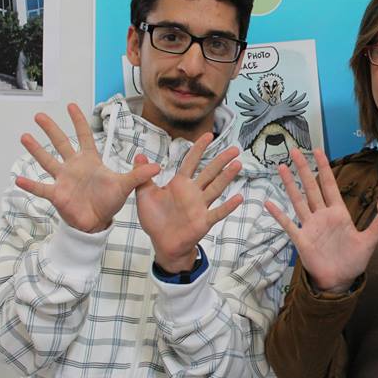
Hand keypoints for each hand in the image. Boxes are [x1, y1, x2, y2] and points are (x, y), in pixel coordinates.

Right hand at [16, 103, 160, 233]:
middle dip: (51, 129)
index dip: (79, 121)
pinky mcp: (57, 194)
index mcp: (90, 161)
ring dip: (36, 150)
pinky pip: (41, 188)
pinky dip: (30, 185)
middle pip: (61, 143)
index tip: (71, 106)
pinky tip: (18, 178)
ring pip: (48, 161)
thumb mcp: (125, 186)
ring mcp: (64, 180)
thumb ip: (139, 175)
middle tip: (39, 115)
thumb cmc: (109, 201)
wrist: (98, 222)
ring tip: (25, 136)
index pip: (84, 136)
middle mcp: (74, 167)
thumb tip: (157, 166)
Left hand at [135, 133, 243, 273]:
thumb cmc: (155, 219)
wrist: (162, 243)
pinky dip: (228, 206)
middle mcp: (193, 192)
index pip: (191, 161)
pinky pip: (218, 212)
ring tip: (237, 165)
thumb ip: (143, 175)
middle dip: (221, 160)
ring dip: (227, 177)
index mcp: (180, 184)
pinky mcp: (203, 221)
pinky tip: (238, 198)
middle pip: (209, 172)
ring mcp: (200, 206)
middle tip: (235, 149)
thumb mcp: (144, 194)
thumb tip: (139, 155)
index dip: (199, 148)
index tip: (209, 135)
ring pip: (216, 188)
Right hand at [265, 149, 377, 292]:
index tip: (317, 151)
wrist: (340, 281)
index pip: (329, 185)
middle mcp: (322, 216)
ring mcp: (310, 226)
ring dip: (290, 184)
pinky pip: (288, 224)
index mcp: (338, 213)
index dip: (323, 168)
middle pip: (311, 187)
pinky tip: (269, 203)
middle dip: (303, 169)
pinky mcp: (302, 240)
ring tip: (281, 167)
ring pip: (298, 200)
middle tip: (294, 150)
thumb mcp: (370, 241)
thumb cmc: (354, 261)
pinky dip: (279, 214)